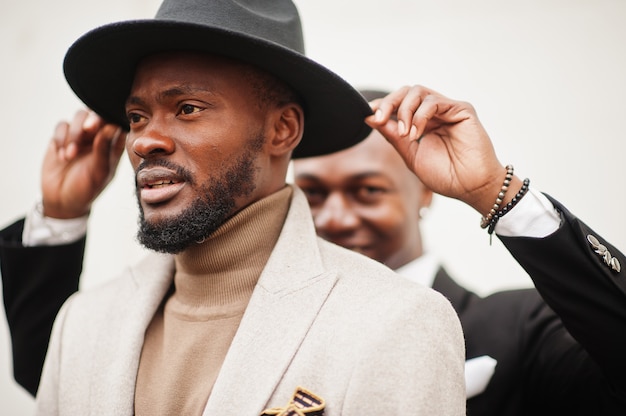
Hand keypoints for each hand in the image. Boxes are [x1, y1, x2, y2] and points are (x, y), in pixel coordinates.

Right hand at [41, 109, 125, 218]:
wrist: (63, 201)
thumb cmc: (88, 189)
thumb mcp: (99, 172)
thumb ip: (104, 149)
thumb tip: (110, 126)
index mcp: (114, 144)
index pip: (117, 122)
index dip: (112, 119)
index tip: (106, 126)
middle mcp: (98, 136)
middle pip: (97, 114)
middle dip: (92, 120)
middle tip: (88, 129)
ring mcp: (80, 136)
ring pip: (79, 117)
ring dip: (74, 134)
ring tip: (70, 156)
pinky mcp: (62, 137)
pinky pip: (62, 126)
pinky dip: (60, 139)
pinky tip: (62, 158)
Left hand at [365, 85, 521, 214]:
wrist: (470, 187)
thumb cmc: (446, 176)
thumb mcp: (411, 155)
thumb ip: (393, 136)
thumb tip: (370, 118)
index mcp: (424, 123)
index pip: (400, 104)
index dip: (383, 106)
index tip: (368, 114)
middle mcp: (436, 112)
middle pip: (407, 92)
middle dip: (388, 103)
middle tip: (378, 118)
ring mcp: (449, 109)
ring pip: (418, 92)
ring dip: (404, 111)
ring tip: (404, 134)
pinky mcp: (462, 109)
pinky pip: (434, 102)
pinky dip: (419, 116)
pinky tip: (416, 134)